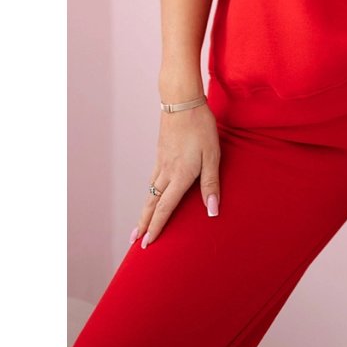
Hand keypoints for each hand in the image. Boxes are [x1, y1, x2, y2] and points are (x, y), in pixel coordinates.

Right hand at [132, 103, 220, 248]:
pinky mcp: (160, 153)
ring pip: (150, 192)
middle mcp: (167, 172)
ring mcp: (161, 162)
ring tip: (140, 224)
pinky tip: (151, 193)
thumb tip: (212, 211)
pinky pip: (152, 178)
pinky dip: (149, 193)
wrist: (182, 102)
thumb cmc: (201, 128)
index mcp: (180, 176)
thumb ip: (211, 184)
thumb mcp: (213, 156)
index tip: (147, 243)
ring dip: (144, 210)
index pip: (166, 208)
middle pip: (152, 204)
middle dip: (144, 224)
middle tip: (134, 242)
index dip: (157, 227)